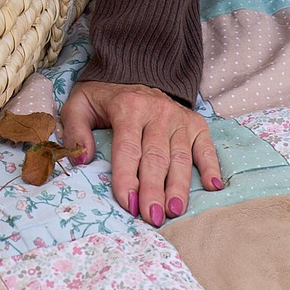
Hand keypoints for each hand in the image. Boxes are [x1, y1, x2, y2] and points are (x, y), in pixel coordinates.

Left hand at [60, 80, 223, 227]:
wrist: (135, 71)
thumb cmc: (104, 98)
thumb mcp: (79, 104)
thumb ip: (75, 130)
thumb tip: (83, 159)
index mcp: (128, 108)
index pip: (128, 148)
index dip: (128, 178)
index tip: (129, 203)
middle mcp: (157, 112)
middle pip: (156, 157)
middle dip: (154, 190)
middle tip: (153, 217)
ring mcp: (179, 118)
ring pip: (180, 157)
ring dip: (179, 186)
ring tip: (175, 211)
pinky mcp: (195, 123)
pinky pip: (205, 147)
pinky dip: (211, 167)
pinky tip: (213, 187)